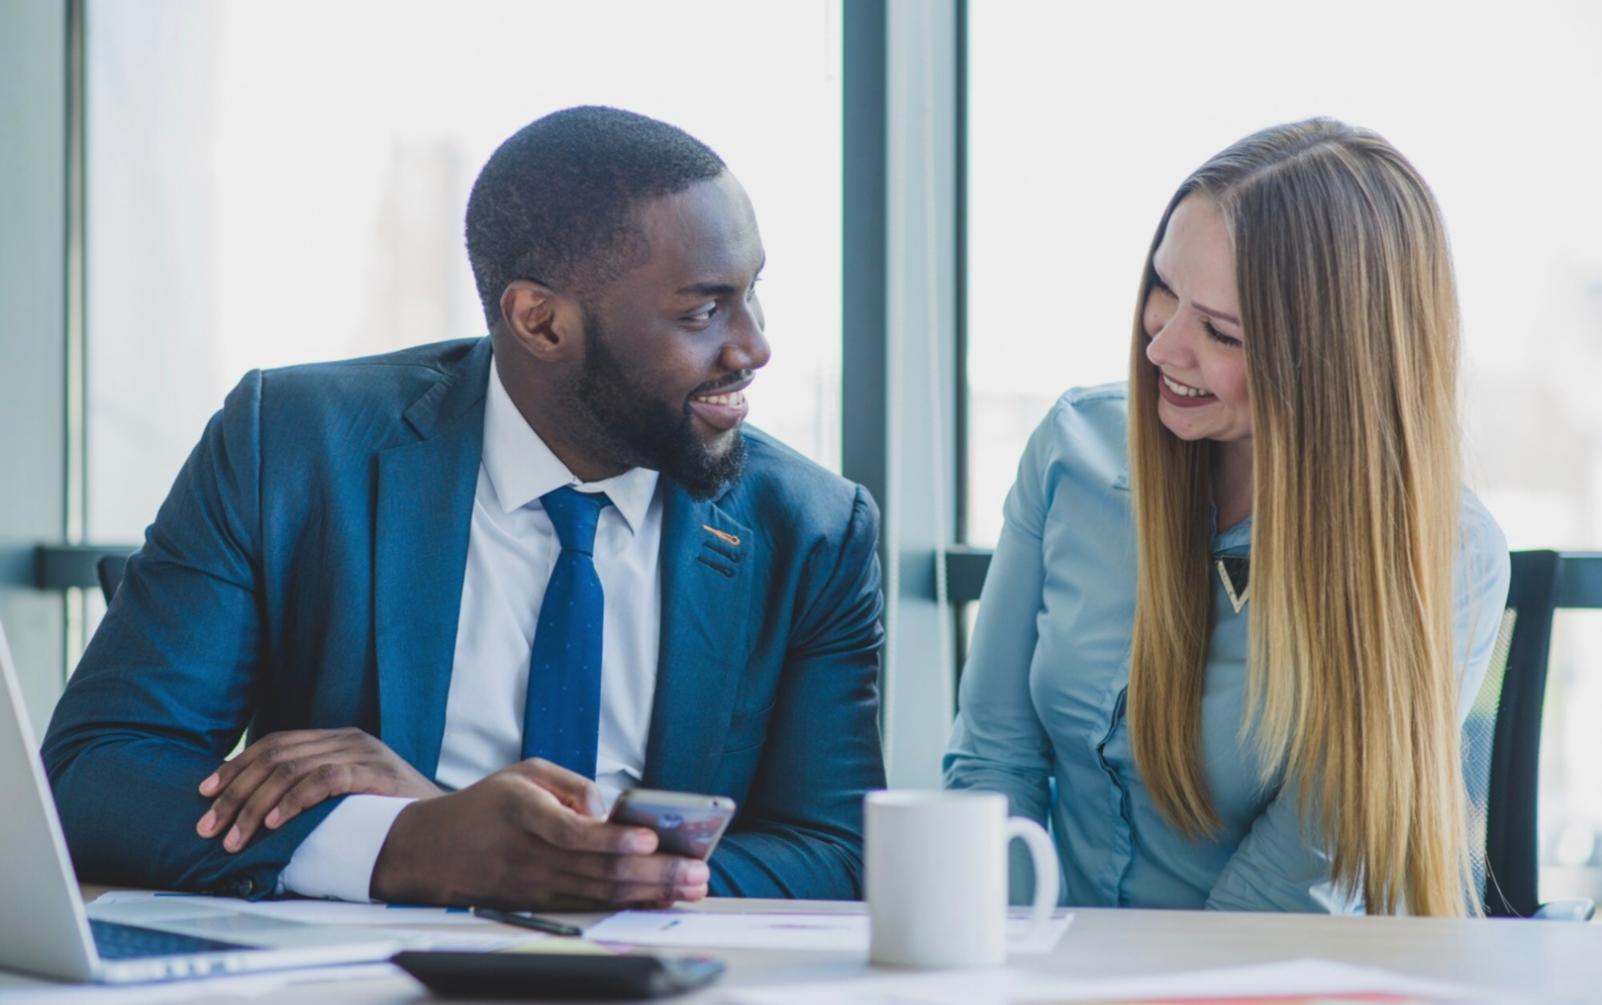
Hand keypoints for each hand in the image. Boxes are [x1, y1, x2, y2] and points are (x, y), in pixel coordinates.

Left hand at [196, 728, 442, 851]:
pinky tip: (274, 822)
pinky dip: (293, 801)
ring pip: (291, 770)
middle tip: (209, 827)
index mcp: (337, 738)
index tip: (204, 794)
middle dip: (234, 793)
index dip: (235, 767)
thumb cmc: (390, 815)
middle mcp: (347, 738)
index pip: (274, 744)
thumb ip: (315, 789)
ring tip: (235, 838)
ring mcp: (362, 753)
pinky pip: (323, 780)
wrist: (444, 821)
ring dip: (254, 806)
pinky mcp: (374, 772)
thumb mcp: (348, 794)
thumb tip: (258, 809)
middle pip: (274, 757)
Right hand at [370, 759, 709, 909]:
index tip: (649, 839)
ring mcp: (537, 886)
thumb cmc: (489, 804)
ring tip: (692, 886)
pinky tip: (660, 900)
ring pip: (601, 894)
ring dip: (651, 892)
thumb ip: (571, 785)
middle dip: (654, 873)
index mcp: (525, 813)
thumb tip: (608, 810)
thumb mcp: (525, 773)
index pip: (572, 833)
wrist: (435, 850)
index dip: (612, 840)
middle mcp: (532, 855)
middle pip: (599, 870)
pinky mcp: (541, 904)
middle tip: (696, 870)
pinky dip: (629, 905)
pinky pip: (591, 907)